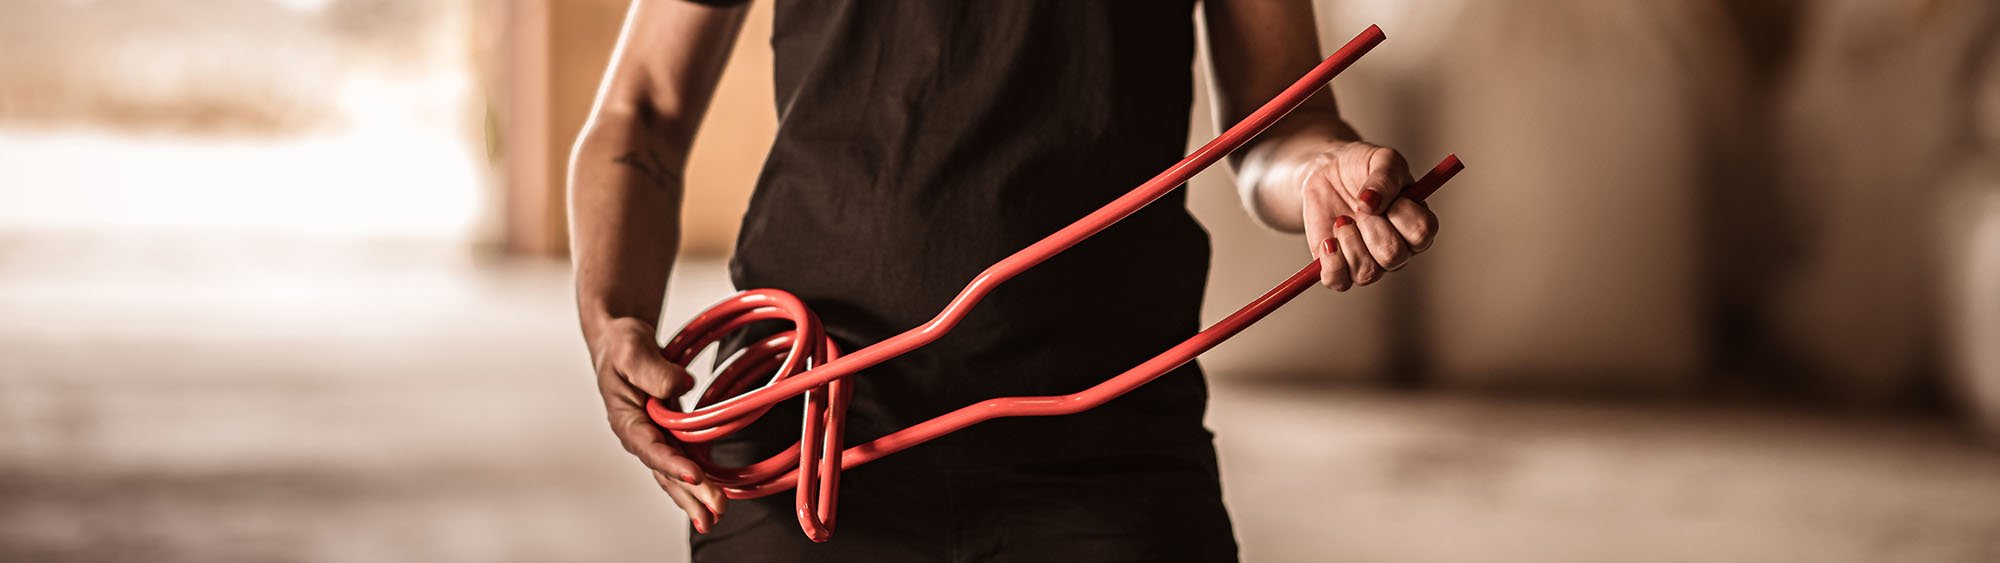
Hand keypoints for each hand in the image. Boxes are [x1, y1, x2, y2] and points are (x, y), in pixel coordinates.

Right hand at [590, 317, 726, 532]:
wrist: (622, 342)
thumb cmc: (621, 346)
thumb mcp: (631, 350)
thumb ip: (652, 369)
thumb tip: (681, 385)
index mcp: (626, 419)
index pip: (649, 447)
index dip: (671, 463)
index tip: (693, 475)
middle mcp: (641, 435)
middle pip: (665, 470)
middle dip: (690, 493)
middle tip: (714, 512)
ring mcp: (657, 436)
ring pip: (676, 473)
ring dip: (696, 495)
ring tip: (716, 516)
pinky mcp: (671, 432)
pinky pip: (686, 460)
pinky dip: (700, 480)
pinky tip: (714, 497)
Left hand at [1296, 141, 1438, 289]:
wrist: (1328, 173)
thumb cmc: (1362, 167)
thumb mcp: (1381, 159)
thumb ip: (1384, 177)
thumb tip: (1370, 203)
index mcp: (1416, 225)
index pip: (1422, 234)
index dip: (1401, 214)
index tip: (1386, 197)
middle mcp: (1398, 250)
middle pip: (1394, 256)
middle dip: (1371, 227)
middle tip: (1359, 207)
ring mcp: (1370, 262)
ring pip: (1368, 273)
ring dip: (1349, 241)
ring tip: (1342, 220)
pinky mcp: (1341, 269)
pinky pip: (1338, 282)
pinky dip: (1331, 261)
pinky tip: (1328, 240)